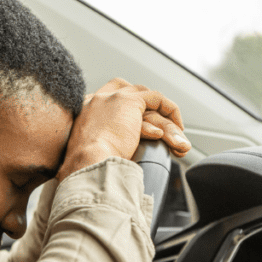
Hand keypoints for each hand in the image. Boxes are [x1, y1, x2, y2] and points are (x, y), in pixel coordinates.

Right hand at [57, 78, 190, 180]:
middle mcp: (96, 100)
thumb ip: (102, 145)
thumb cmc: (88, 169)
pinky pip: (157, 98)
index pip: (106, 100)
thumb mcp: (90, 153)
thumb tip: (118, 152)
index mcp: (83, 113)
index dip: (125, 109)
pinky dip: (170, 110)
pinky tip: (178, 128)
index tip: (138, 125)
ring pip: (146, 101)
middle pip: (127, 92)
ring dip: (163, 118)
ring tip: (176, 138)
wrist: (88, 165)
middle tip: (158, 124)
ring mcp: (112, 98)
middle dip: (145, 104)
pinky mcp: (129, 102)